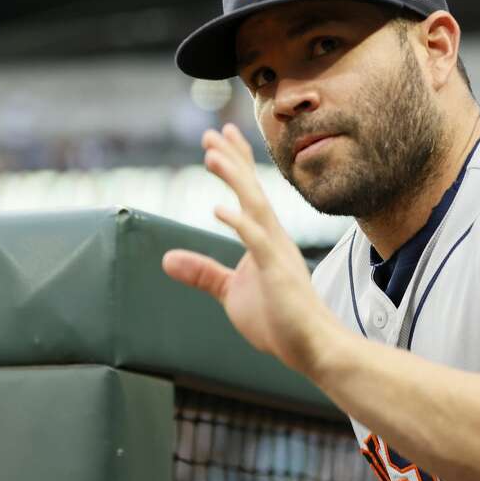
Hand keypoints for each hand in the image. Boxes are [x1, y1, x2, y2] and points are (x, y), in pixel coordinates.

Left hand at [161, 124, 340, 375]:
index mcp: (266, 239)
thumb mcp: (230, 292)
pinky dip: (239, 222)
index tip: (220, 139)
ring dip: (234, 179)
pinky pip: (257, 241)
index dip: (236, 164)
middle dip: (232, 159)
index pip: (249, 194)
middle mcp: (274, 238)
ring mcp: (277, 253)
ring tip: (212, 155)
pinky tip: (219, 208)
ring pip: (255, 206)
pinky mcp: (278, 272)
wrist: (312, 348)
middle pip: (251, 190)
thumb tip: (167, 259)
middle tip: (211, 133)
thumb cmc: (278, 321)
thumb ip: (202, 273)